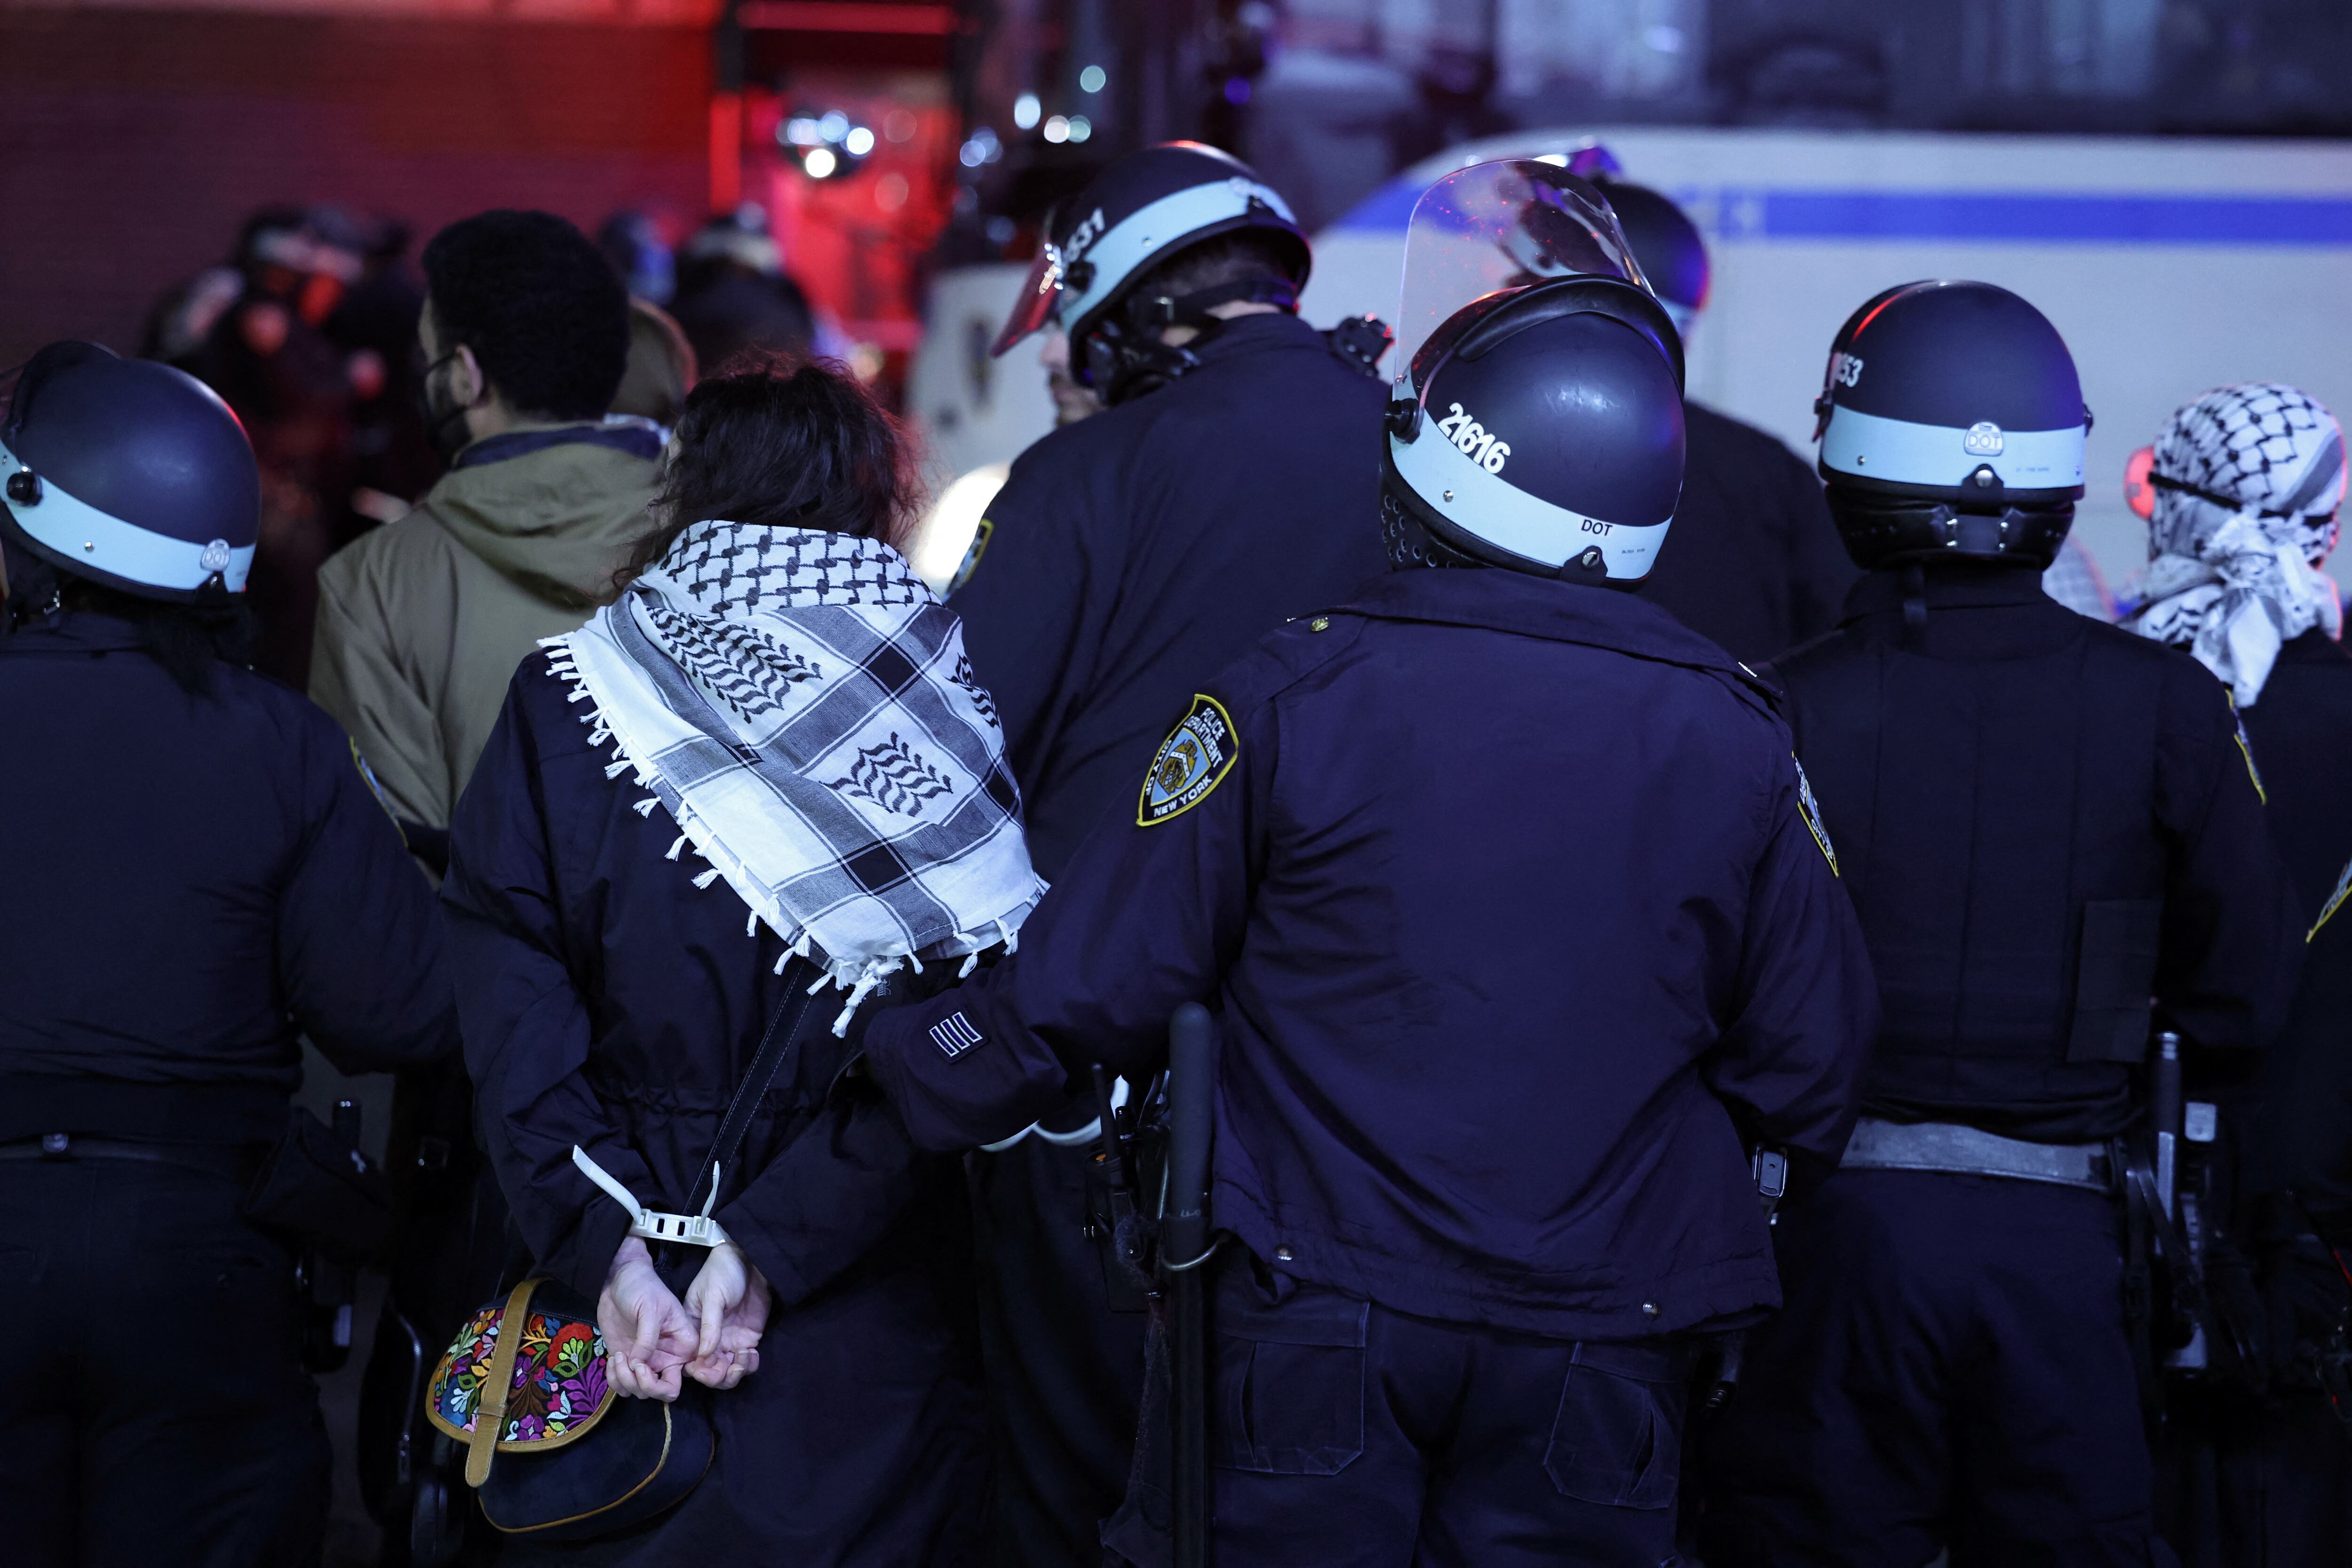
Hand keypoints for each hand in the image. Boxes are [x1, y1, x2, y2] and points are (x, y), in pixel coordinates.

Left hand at [597, 1237, 695, 1402]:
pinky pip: (622, 1385)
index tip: (643, 1367)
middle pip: (661, 1392)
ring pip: (639, 1392)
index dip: (661, 1385)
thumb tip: (637, 1366)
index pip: (680, 1380)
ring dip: (625, 1381)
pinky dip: (614, 1380)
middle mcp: (668, 1358)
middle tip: (631, 1366)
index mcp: (682, 1346)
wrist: (619, 1279)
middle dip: (643, 1386)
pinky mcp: (627, 1361)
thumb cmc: (642, 1287)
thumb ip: (647, 1338)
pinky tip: (612, 1359)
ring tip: (618, 1357)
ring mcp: (647, 1361)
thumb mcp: (650, 1309)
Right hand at [681, 1241, 772, 1390]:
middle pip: (708, 1373)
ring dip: (734, 1374)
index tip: (708, 1366)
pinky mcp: (746, 1339)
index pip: (690, 1360)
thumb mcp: (713, 1296)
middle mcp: (708, 1340)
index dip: (698, 1370)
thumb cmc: (723, 1272)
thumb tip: (704, 1356)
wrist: (750, 1260)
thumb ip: (710, 1325)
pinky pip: (745, 1362)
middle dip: (717, 1377)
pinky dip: (748, 1365)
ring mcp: (728, 1341)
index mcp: (692, 1330)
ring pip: (727, 1373)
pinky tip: (751, 1353)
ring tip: (744, 1358)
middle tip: (731, 1367)